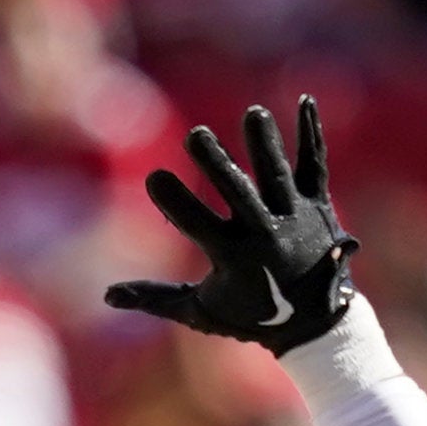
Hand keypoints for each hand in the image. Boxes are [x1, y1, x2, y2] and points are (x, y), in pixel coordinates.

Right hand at [109, 102, 362, 355]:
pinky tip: (305, 100)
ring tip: (254, 114)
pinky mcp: (319, 204)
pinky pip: (314, 164)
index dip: (175, 201)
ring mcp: (294, 216)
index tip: (155, 176)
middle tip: (196, 135)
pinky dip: (312, 134)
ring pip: (278, 174)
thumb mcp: (200, 311)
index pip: (197, 224)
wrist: (315, 324)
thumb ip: (155, 299)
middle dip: (218, 163)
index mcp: (233, 258)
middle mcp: (265, 234)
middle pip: (238, 192)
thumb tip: (107, 295)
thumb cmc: (251, 315)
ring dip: (265, 144)